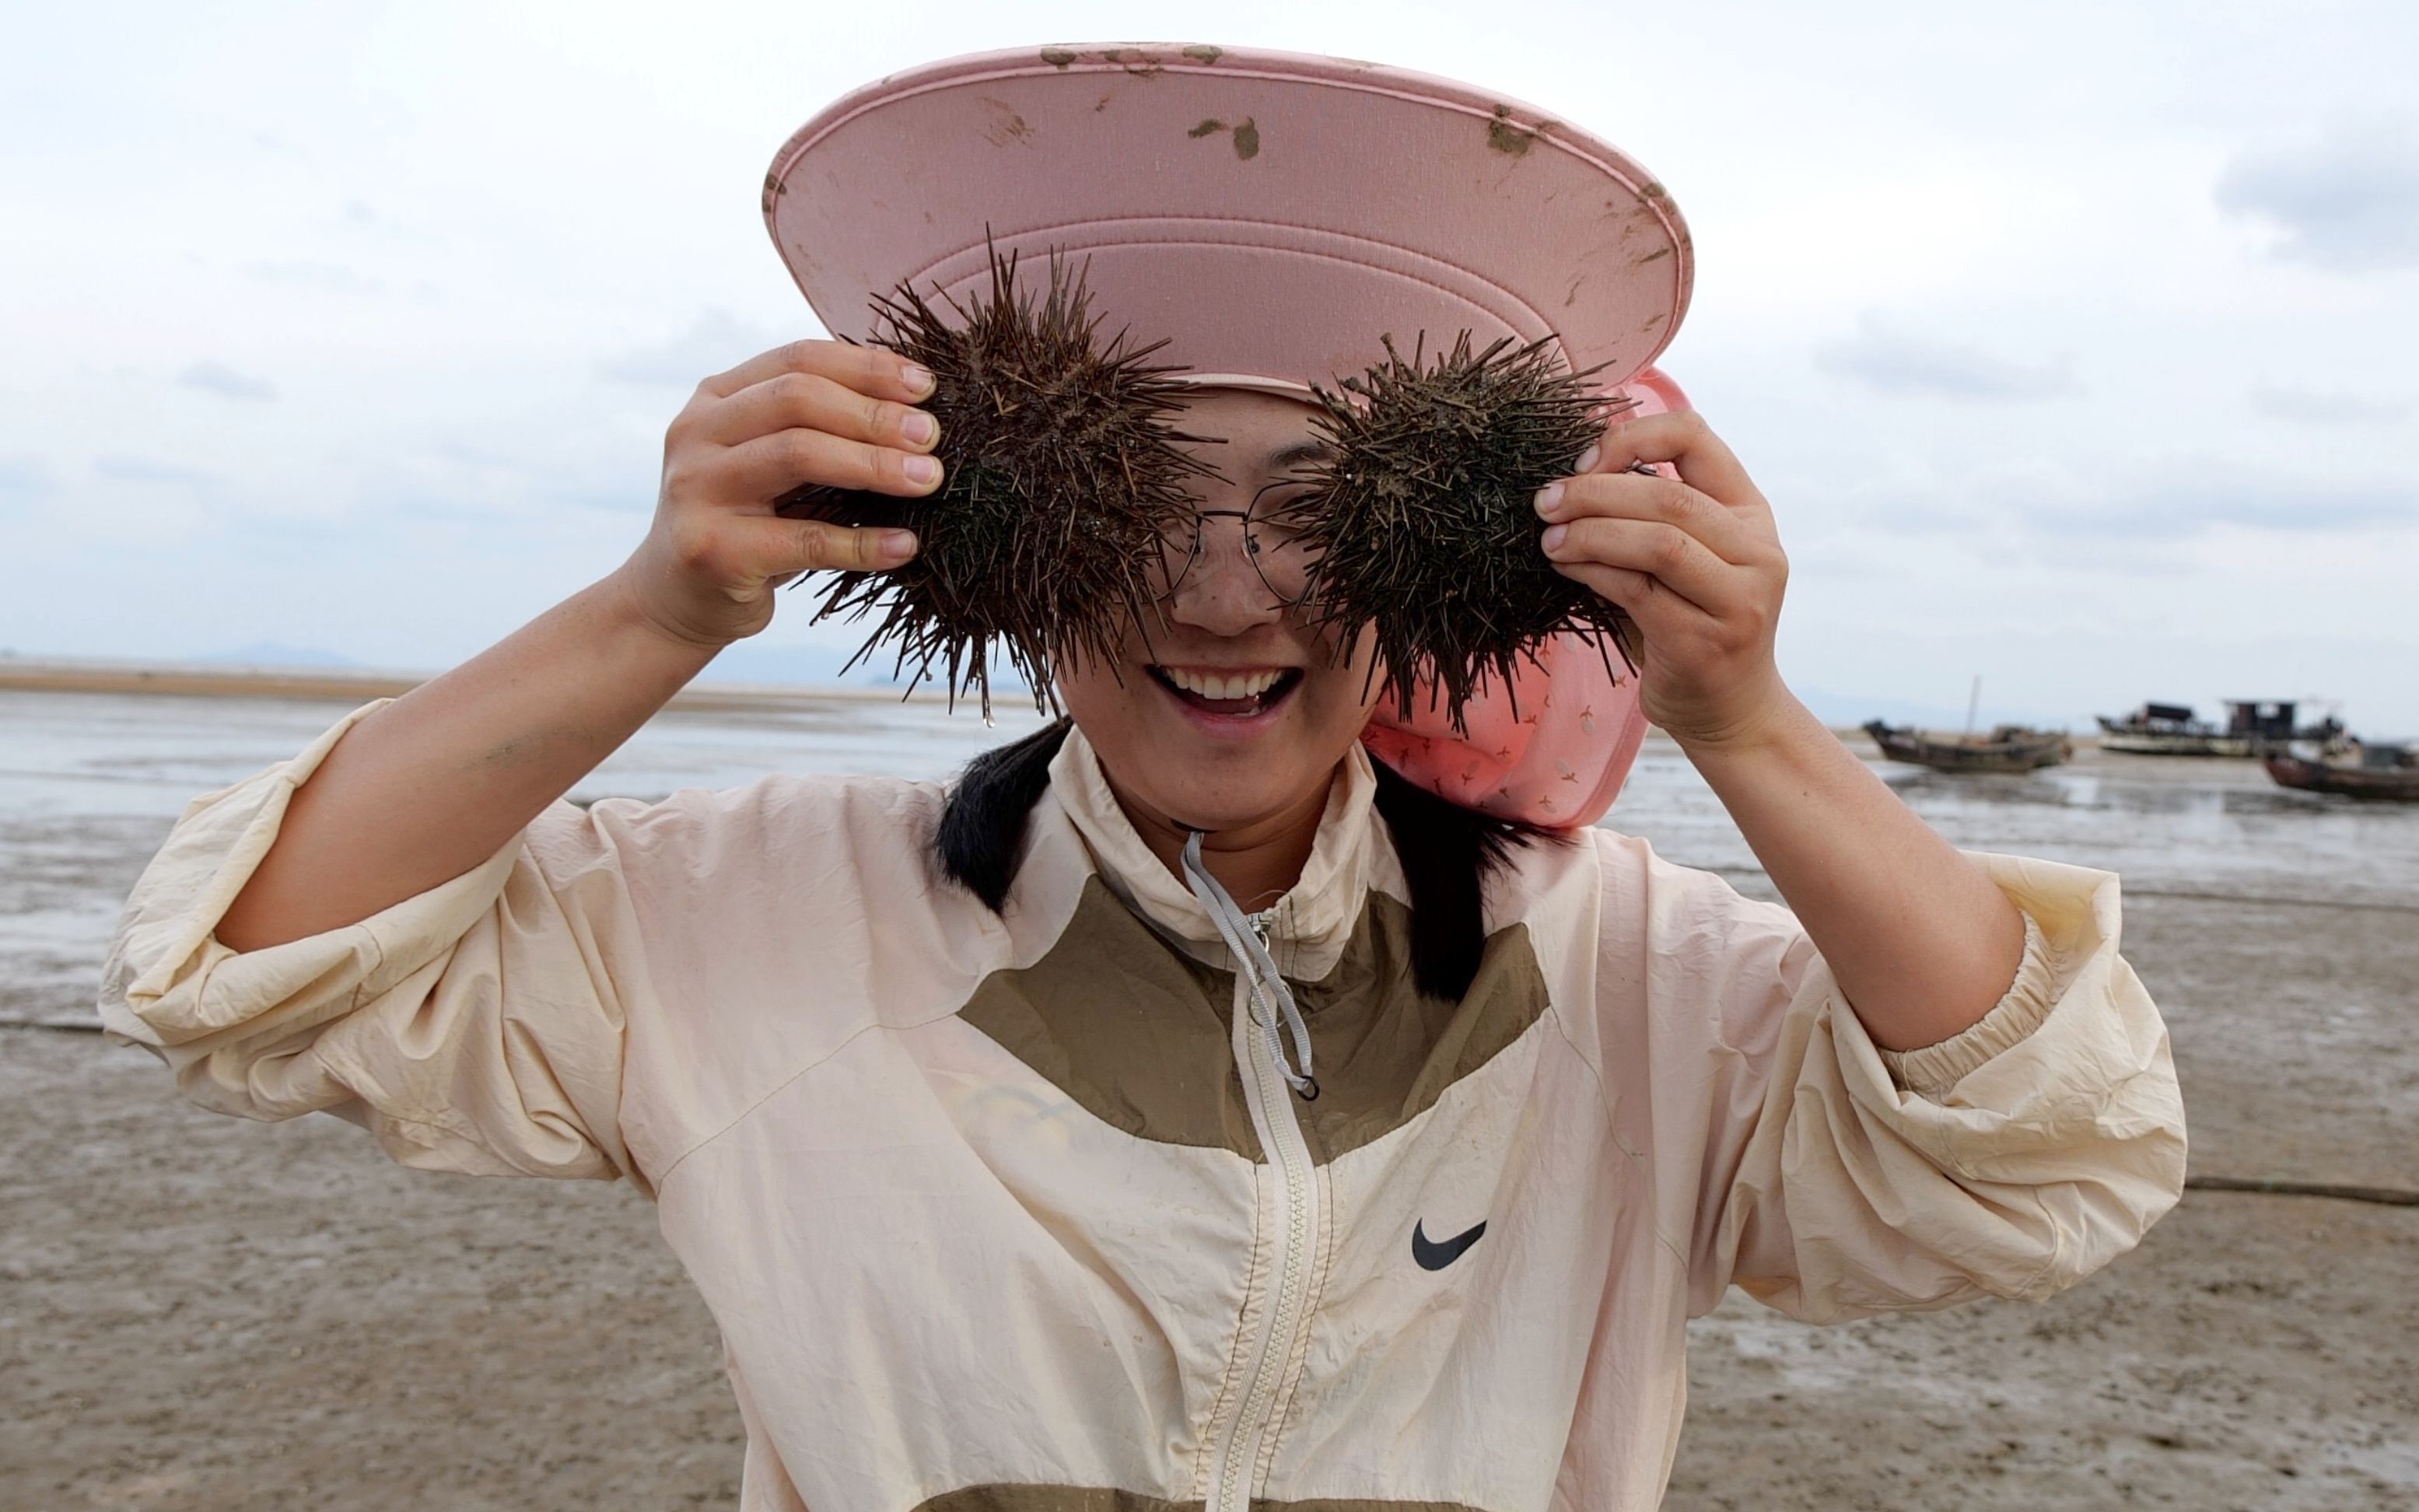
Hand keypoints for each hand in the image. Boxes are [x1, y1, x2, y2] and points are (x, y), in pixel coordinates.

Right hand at [612, 340, 943, 648]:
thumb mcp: (770, 463)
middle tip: (931, 435)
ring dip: (874, 465)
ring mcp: (697, 489)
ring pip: (798, 454)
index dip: (866, 367)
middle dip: (874, 414)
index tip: (925, 385)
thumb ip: (817, 429)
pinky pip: (805, 540)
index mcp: (715, 399)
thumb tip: (915, 406)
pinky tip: (906, 545)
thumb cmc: (747, 523)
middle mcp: (696, 433)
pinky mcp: (713, 550)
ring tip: (929, 479)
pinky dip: (863, 543)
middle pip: (798, 399)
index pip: (797, 360)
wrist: (678, 599)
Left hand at [1533, 411, 1791, 751]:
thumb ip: (1655, 514)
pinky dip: (1592, 571)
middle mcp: (1757, 551)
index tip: (1584, 459)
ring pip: (1659, 542)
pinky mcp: (1704, 642)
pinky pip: (1638, 591)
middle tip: (1545, 501)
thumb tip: (1574, 472)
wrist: (1729, 712)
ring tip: (1550, 539)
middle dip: (1594, 491)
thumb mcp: (1689, 559)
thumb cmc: (1691, 623)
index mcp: (1751, 513)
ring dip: (1591, 533)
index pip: (1697, 437)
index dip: (1632, 436)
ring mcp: (1739, 599)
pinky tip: (1566, 567)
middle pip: (1669, 495)